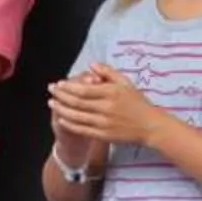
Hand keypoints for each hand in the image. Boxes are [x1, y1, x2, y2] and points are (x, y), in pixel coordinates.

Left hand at [47, 64, 164, 147]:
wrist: (150, 126)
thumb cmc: (138, 103)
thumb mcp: (126, 83)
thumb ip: (108, 72)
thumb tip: (91, 65)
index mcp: (111, 93)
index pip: (84, 89)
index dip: (68, 87)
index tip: (59, 83)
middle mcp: (106, 108)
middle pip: (77, 102)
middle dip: (61, 96)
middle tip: (51, 90)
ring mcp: (104, 123)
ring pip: (77, 116)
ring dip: (62, 109)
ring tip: (52, 103)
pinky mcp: (104, 135)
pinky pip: (82, 130)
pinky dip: (70, 124)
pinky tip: (61, 119)